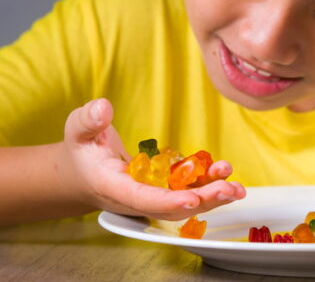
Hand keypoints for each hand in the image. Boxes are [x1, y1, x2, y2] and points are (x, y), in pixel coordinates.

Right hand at [57, 98, 245, 219]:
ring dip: (212, 196)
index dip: (168, 201)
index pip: (142, 199)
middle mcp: (136, 200)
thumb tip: (102, 108)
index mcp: (114, 188)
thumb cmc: (82, 150)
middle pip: (172, 207)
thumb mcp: (77, 130)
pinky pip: (188, 190)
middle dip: (203, 200)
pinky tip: (225, 172)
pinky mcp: (163, 190)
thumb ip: (88, 120)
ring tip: (237, 187)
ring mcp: (152, 198)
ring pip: (184, 203)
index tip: (192, 199)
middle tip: (229, 190)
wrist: (83, 173)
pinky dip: (208, 184)